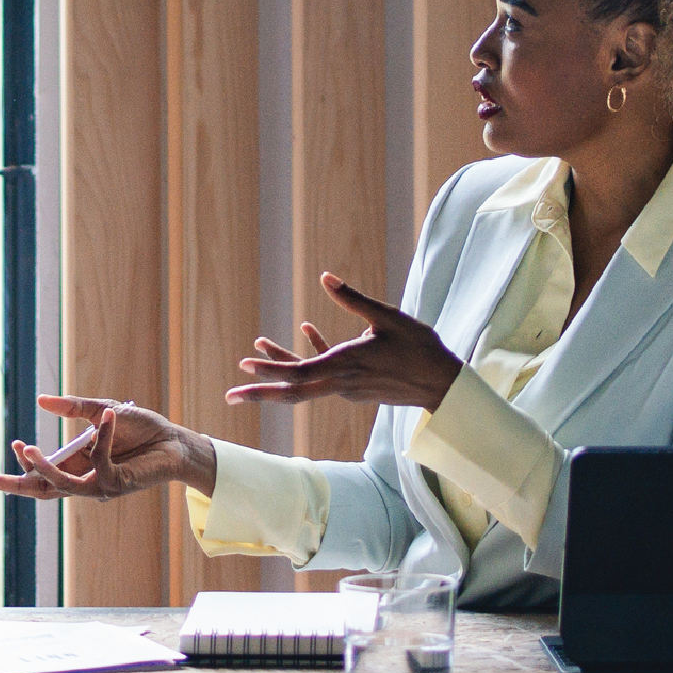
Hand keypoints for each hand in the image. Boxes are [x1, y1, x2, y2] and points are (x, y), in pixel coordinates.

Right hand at [0, 395, 218, 499]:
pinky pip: (101, 462)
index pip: (45, 475)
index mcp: (79, 464)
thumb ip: (73, 407)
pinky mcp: (119, 483)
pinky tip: (108, 417)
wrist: (174, 439)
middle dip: (19, 486)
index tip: (10, 454)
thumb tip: (41, 400)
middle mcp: (87, 479)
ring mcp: (102, 485)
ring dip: (43, 468)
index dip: (25, 468)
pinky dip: (103, 437)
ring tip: (28, 448)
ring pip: (63, 485)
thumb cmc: (141, 428)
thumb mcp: (103, 410)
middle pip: (45, 490)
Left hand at [229, 272, 462, 411]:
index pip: (299, 373)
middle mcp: (340, 382)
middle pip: (293, 391)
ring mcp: (346, 387)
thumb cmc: (419, 347)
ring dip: (281, 367)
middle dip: (261, 392)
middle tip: (230, 396)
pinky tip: (305, 330)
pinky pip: (324, 374)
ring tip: (258, 344)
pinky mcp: (354, 386)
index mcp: (345, 365)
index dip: (271, 370)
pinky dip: (312, 356)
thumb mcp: (387, 317)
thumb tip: (326, 276)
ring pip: (306, 382)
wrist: (442, 384)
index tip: (245, 367)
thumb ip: (353, 299)